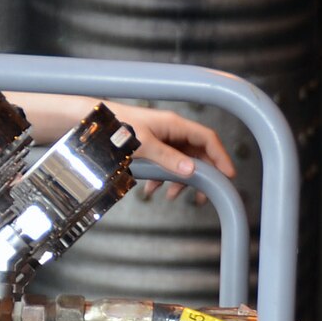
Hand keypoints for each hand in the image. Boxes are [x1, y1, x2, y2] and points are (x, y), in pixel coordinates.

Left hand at [108, 105, 237, 201]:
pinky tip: (153, 190)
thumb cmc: (116, 128)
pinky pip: (165, 164)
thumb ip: (167, 158)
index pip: (207, 139)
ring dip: (178, 180)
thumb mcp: (143, 145)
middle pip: (196, 153)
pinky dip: (162, 178)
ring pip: (180, 161)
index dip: (220, 156)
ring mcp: (162, 139)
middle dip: (200, 175)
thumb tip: (190, 170)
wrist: (93, 125)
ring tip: (171, 196)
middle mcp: (172, 131)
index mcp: (174, 124)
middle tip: (201, 196)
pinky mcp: (151, 147)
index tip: (228, 175)